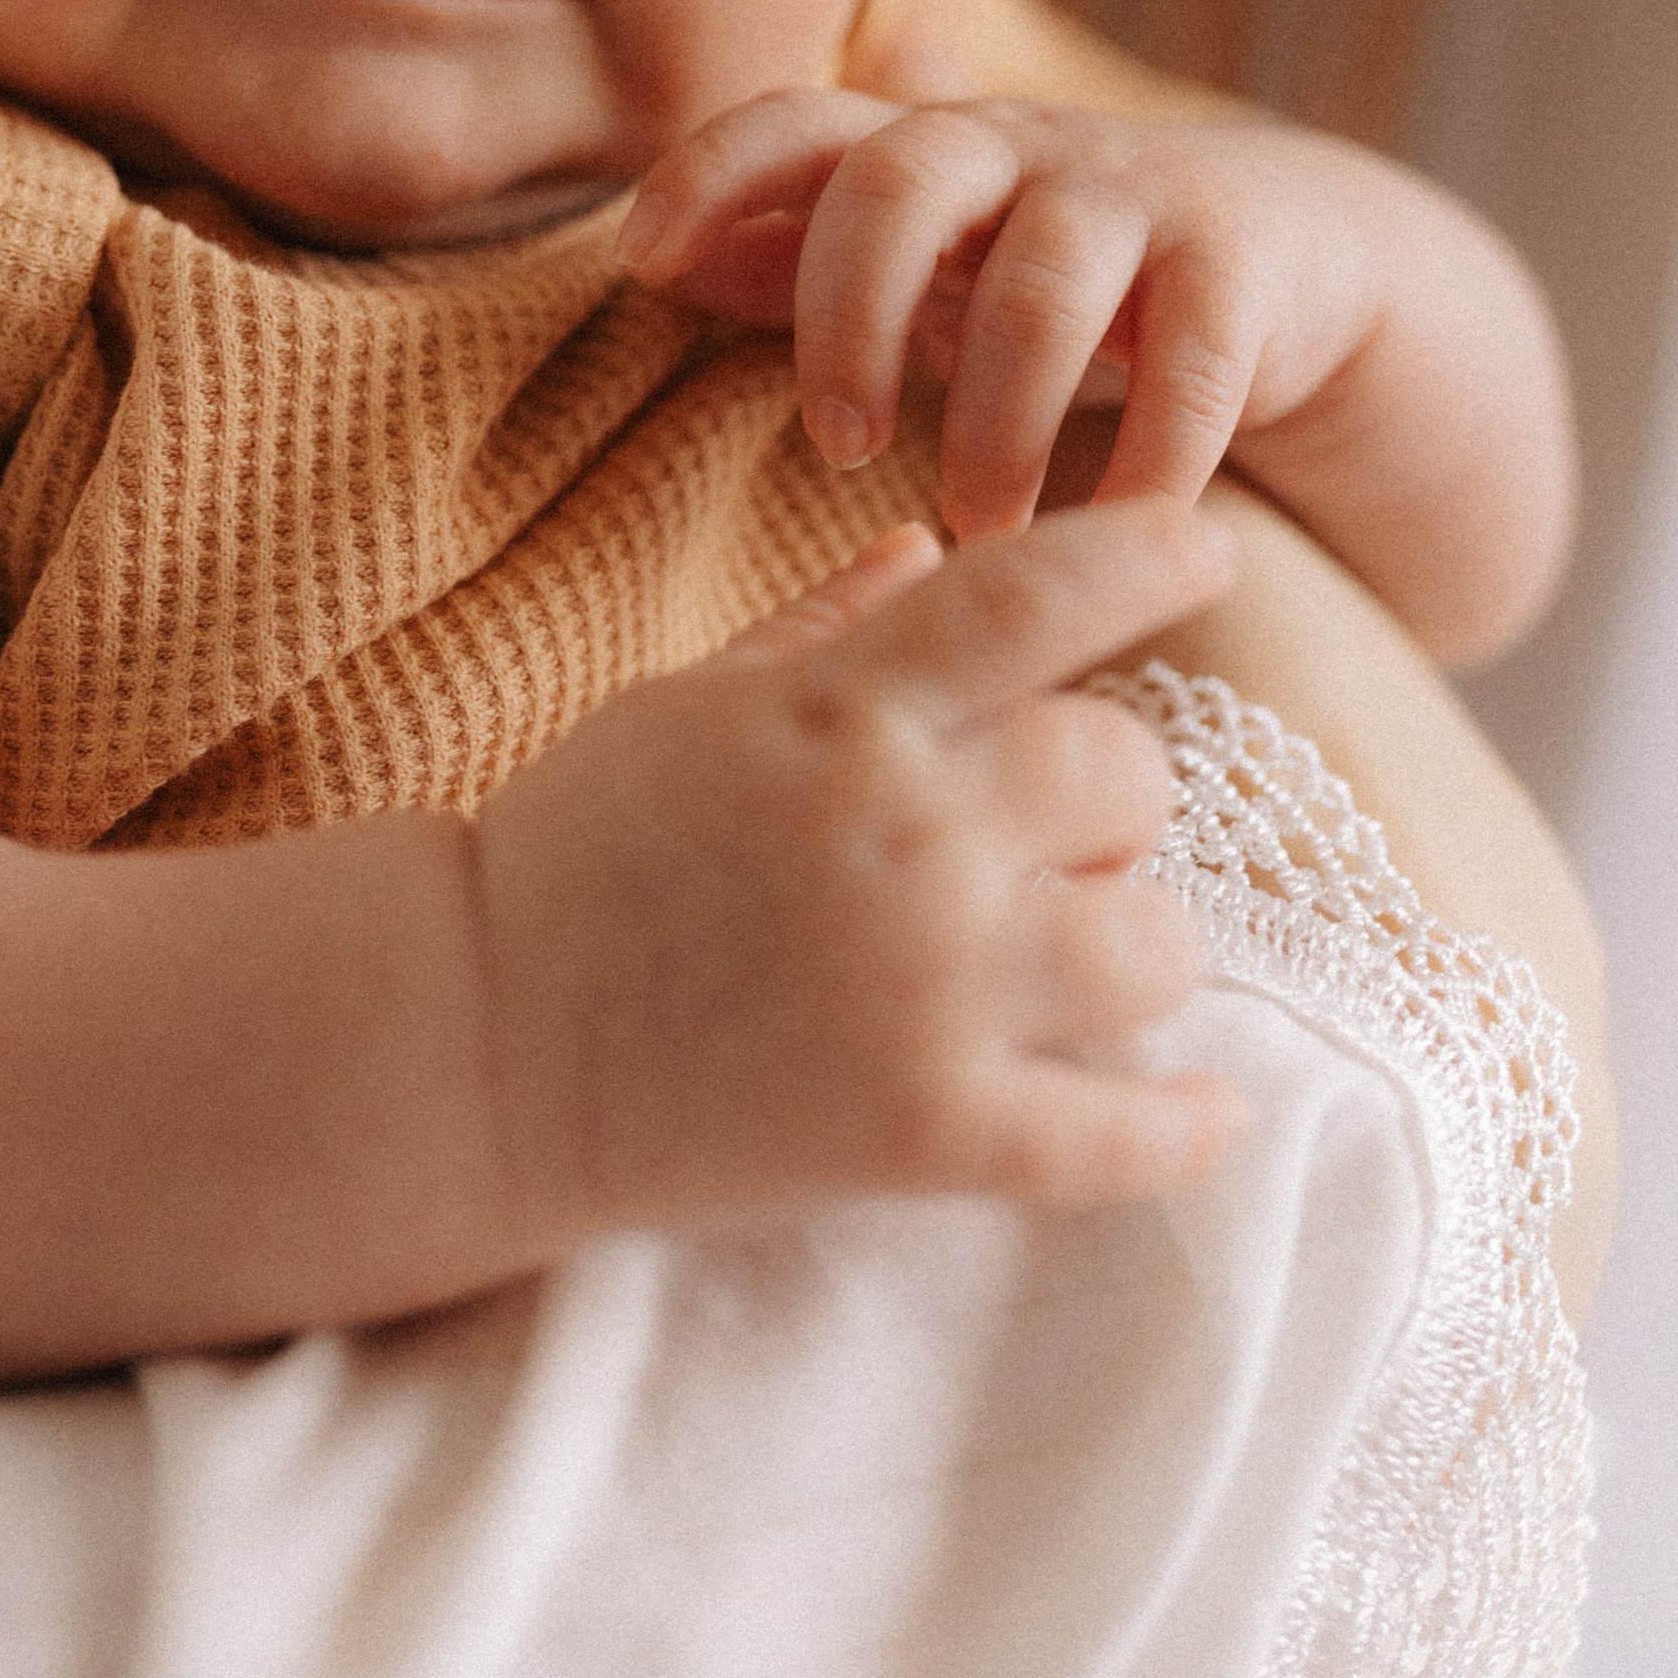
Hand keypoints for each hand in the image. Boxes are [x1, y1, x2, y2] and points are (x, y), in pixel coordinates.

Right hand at [471, 497, 1242, 1224]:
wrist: (469, 1040)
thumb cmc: (575, 854)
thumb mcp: (689, 703)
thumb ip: (827, 624)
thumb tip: (933, 540)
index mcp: (840, 712)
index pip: (1043, 593)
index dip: (1153, 552)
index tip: (1207, 547)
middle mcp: (905, 835)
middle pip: (1128, 774)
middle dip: (1103, 796)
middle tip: (1045, 833)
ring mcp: (924, 991)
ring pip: (1157, 945)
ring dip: (1130, 943)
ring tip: (1074, 962)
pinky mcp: (925, 1133)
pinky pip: (1119, 1137)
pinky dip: (1182, 1129)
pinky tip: (1201, 1109)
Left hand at [620, 89, 1394, 545]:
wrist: (1288, 252)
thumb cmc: (1053, 274)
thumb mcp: (928, 261)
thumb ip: (801, 257)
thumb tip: (656, 261)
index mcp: (919, 152)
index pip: (794, 121)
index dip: (711, 172)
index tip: (640, 260)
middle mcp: (1016, 150)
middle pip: (904, 183)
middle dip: (852, 316)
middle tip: (844, 448)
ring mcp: (1132, 199)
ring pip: (1044, 285)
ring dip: (999, 423)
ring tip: (985, 530)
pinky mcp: (1239, 267)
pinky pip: (1192, 365)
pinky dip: (1151, 463)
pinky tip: (1116, 537)